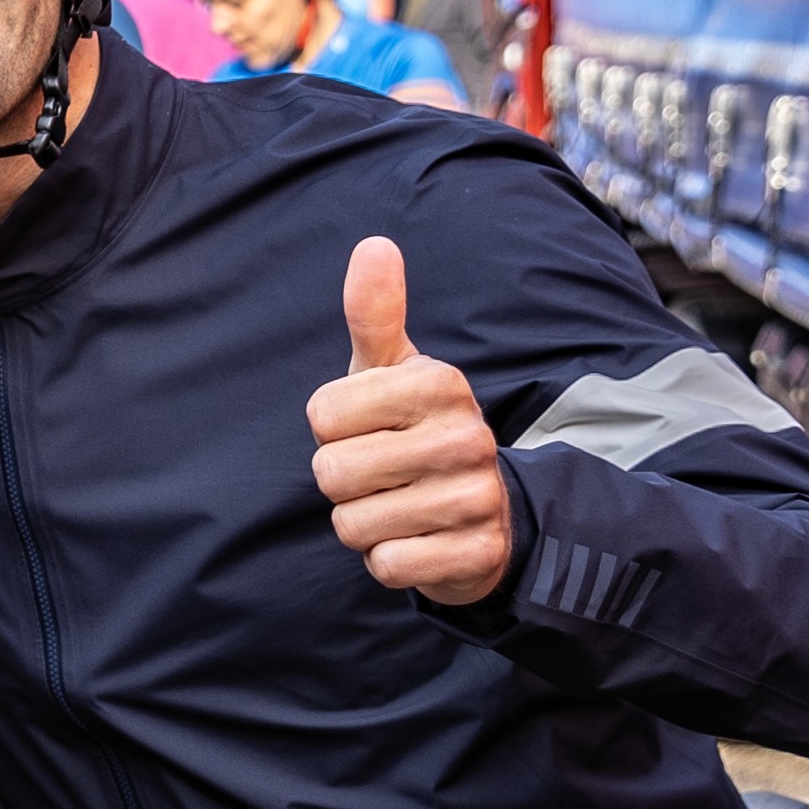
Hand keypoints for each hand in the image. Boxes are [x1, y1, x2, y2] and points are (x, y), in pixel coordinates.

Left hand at [304, 238, 512, 604]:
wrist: (486, 511)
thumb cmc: (415, 429)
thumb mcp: (392, 371)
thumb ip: (375, 314)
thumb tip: (374, 244)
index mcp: (439, 384)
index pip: (321, 415)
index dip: (331, 429)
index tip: (369, 427)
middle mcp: (465, 437)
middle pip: (332, 473)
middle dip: (342, 482)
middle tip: (382, 474)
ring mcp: (475, 498)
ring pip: (354, 524)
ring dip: (363, 523)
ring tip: (399, 504)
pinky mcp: (475, 554)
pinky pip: (387, 565)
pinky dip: (388, 560)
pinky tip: (417, 540)